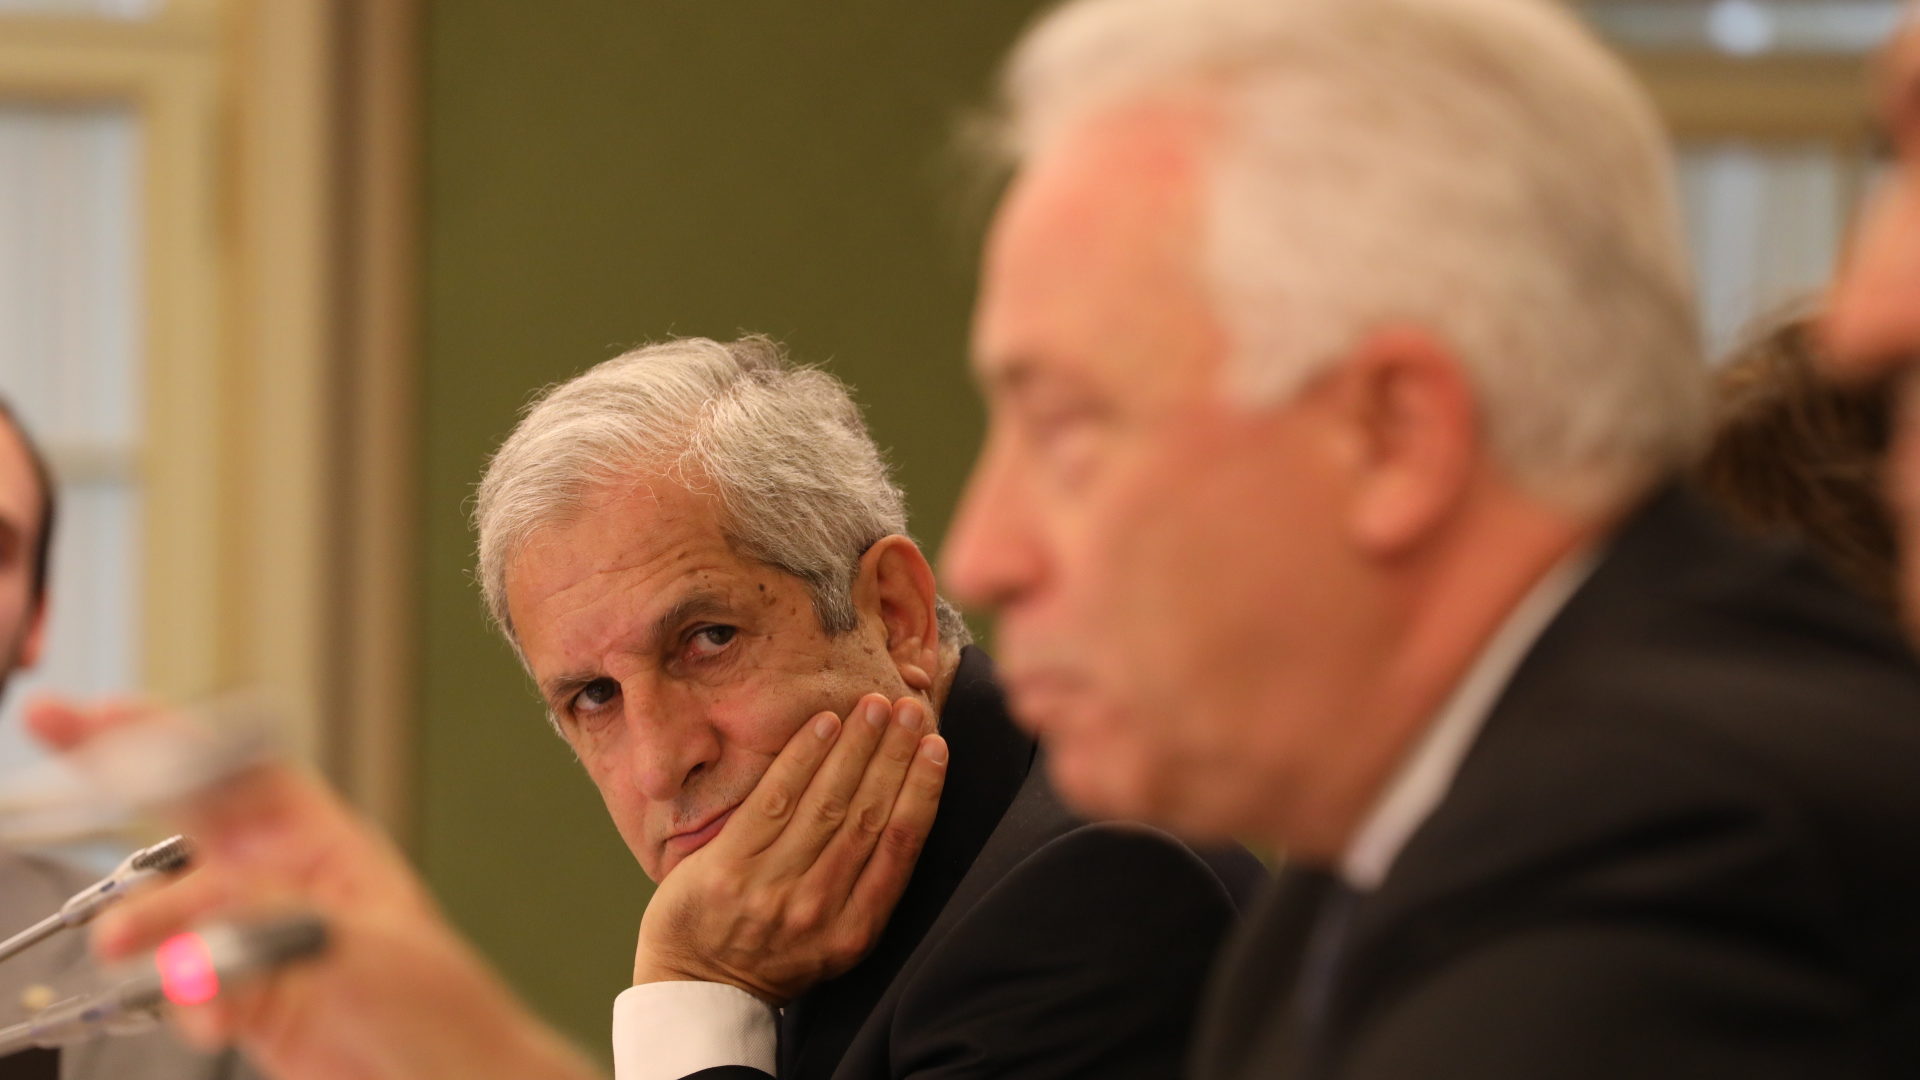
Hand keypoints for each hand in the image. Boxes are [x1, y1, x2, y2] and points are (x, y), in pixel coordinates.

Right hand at [29, 698, 602, 1079]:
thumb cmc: (439, 1006)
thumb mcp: (370, 948)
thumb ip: (288, 921)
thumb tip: (217, 903)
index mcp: (323, 844)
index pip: (242, 772)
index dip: (178, 735)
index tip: (112, 710)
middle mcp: (281, 881)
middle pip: (188, 810)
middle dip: (120, 768)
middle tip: (56, 728)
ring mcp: (254, 938)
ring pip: (175, 909)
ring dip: (148, 919)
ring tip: (127, 939)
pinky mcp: (242, 999)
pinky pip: (188, 987)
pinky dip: (188, 1002)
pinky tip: (211, 1021)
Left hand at [632, 693, 947, 1004]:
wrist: (699, 988)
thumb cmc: (775, 952)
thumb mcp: (836, 938)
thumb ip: (866, 886)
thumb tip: (901, 804)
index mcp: (855, 929)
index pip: (899, 846)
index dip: (923, 790)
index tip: (937, 746)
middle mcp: (819, 910)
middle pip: (867, 816)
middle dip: (894, 756)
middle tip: (912, 710)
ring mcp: (772, 889)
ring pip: (827, 803)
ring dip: (856, 747)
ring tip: (876, 707)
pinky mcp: (728, 869)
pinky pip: (775, 799)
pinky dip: (804, 757)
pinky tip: (825, 724)